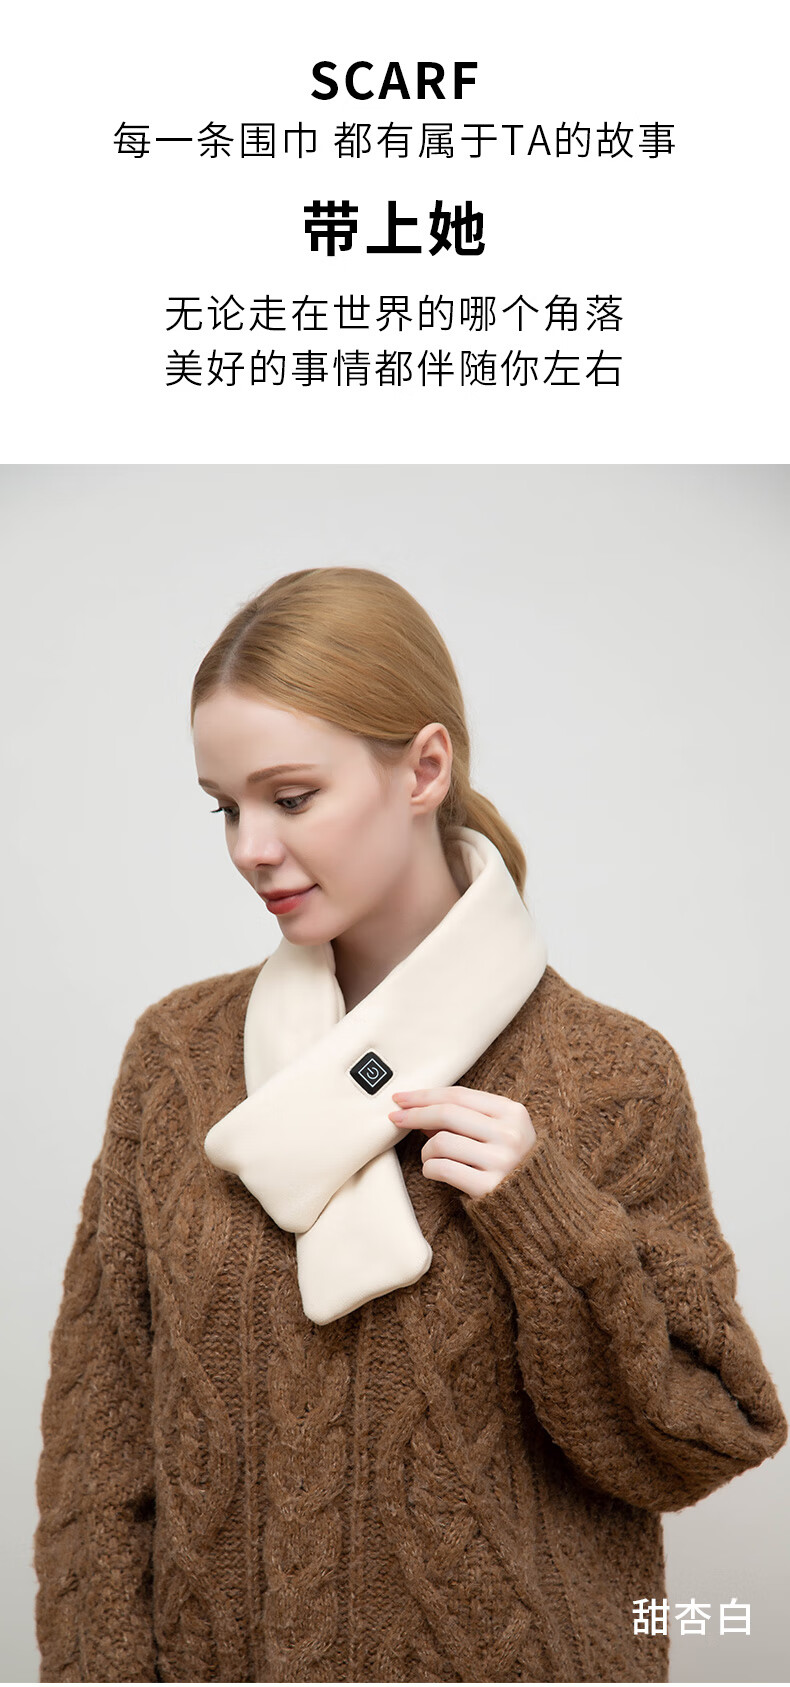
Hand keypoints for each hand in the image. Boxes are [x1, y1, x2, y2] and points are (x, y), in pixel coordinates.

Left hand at [388, 1085, 536, 1198]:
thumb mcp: (498, 1132)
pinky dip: (429, 1168)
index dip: (425, 1095)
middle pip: (447, 1114)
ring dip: (425, 1150)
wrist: (537, 1206)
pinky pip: (441, 1168)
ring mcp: (500, 1161)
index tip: (401, 1098)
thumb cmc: (510, 1163)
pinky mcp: (488, 1188)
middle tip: (394, 1118)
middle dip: (414, 1114)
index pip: (459, 1095)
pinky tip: (434, 1170)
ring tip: (431, 1157)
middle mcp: (509, 1134)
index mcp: (513, 1113)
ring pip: (440, 1142)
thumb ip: (464, 1118)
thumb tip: (418, 1109)